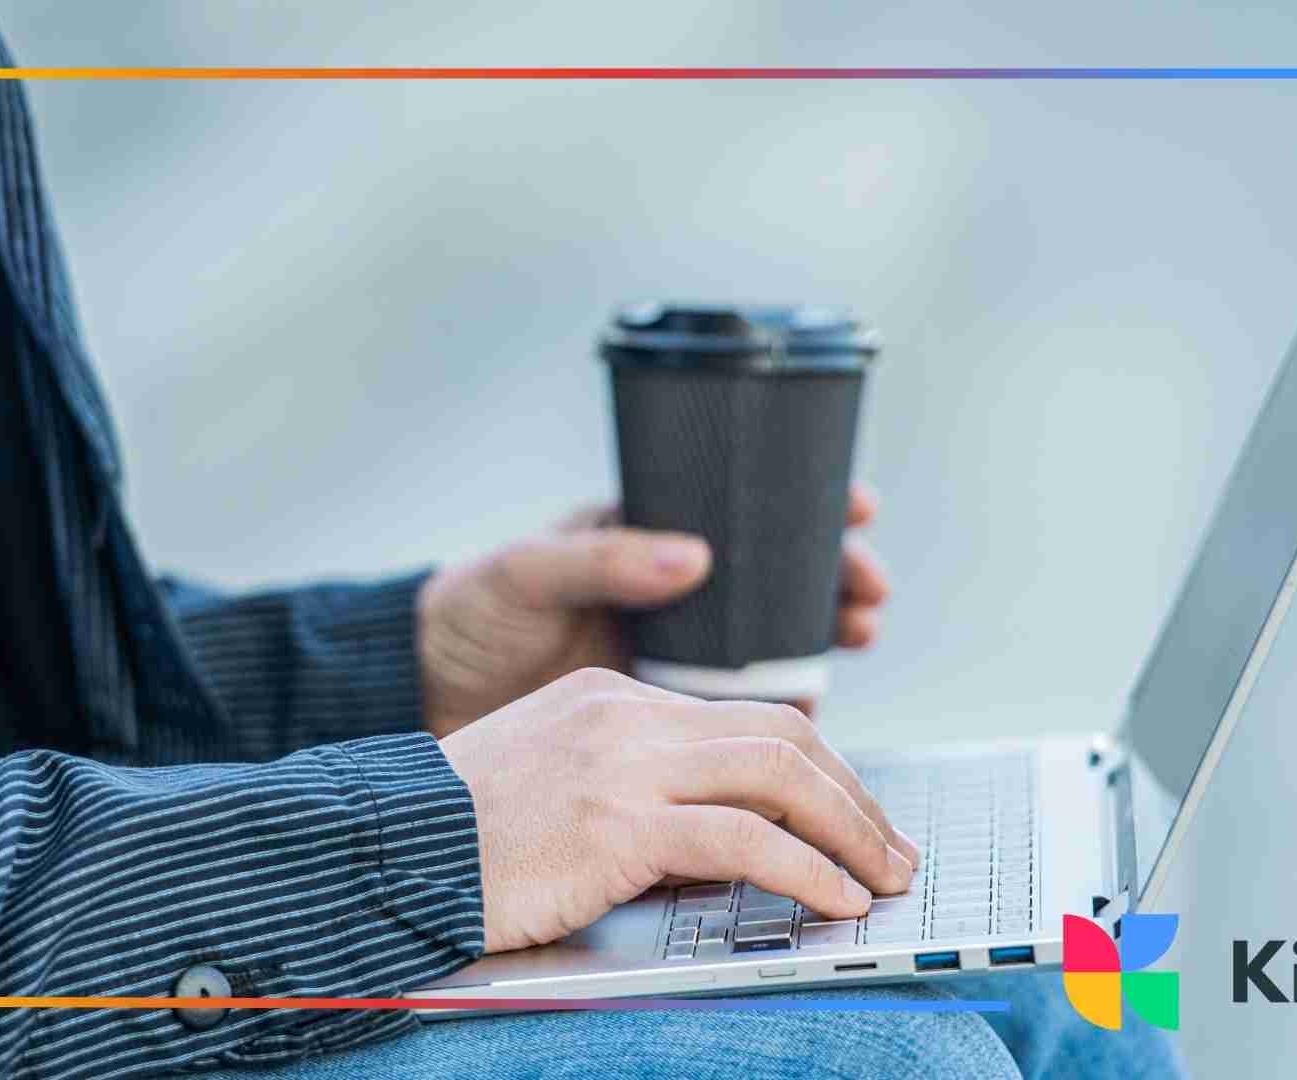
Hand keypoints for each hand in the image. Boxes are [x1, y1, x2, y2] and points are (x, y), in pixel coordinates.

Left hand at [417, 487, 888, 736]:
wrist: (424, 697)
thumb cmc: (467, 616)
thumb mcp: (524, 572)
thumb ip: (603, 558)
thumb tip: (695, 554)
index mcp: (646, 539)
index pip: (746, 510)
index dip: (808, 505)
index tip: (856, 506)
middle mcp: (675, 595)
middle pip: (780, 578)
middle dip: (836, 577)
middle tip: (871, 588)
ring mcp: (677, 656)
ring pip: (774, 641)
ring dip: (825, 636)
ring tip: (860, 631)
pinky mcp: (670, 722)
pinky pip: (742, 714)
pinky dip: (784, 711)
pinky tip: (814, 708)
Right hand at [438, 667, 920, 952]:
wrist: (379, 850)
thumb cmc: (460, 837)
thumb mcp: (557, 786)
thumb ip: (637, 794)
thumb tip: (726, 845)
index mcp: (614, 698)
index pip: (748, 719)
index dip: (818, 769)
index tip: (852, 817)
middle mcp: (627, 715)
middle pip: (781, 735)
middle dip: (853, 797)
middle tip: (893, 850)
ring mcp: (623, 763)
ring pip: (779, 776)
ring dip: (849, 833)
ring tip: (884, 880)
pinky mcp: (617, 821)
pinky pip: (743, 839)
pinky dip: (806, 870)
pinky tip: (834, 900)